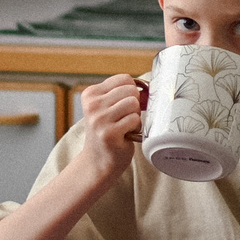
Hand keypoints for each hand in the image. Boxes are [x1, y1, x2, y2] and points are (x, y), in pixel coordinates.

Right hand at [72, 73, 145, 189]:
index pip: (124, 78)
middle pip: (131, 90)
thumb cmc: (108, 131)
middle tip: (125, 118)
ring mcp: (99, 119)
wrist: (97, 161)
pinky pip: (134, 119)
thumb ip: (122, 94)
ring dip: (135, 116)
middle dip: (135, 104)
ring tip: (125, 126)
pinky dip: (136, 127)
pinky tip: (126, 135)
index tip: (126, 105)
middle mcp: (92, 105)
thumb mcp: (107, 108)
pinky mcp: (109, 133)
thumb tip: (148, 87)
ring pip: (133, 103)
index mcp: (90, 94)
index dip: (132, 91)